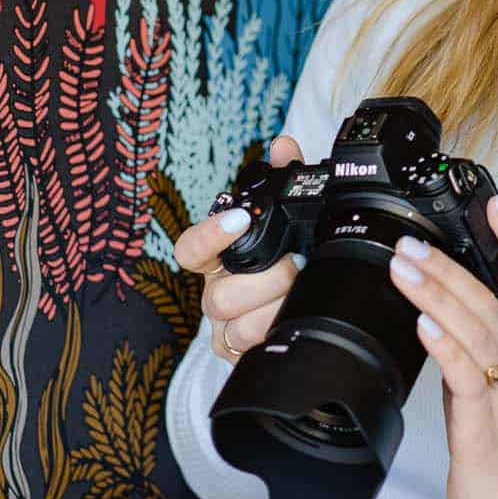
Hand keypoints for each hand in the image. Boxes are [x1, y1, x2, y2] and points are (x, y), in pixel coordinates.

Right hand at [180, 133, 305, 363]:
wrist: (305, 307)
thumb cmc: (286, 259)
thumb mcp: (289, 218)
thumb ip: (286, 179)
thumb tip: (283, 146)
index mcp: (220, 258)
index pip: (192, 248)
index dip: (209, 235)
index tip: (240, 220)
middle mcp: (215, 291)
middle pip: (218, 295)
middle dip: (263, 281)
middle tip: (297, 265)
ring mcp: (223, 325)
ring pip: (234, 324)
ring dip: (272, 307)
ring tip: (301, 292)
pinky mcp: (236, 352)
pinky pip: (247, 348)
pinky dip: (273, 330)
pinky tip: (294, 315)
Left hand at [389, 196, 497, 498]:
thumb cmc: (493, 439)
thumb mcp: (487, 378)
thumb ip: (468, 338)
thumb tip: (431, 298)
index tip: (496, 204)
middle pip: (490, 299)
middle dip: (449, 264)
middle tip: (409, 240)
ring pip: (476, 331)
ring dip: (438, 296)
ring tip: (404, 270)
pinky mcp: (484, 424)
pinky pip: (468, 378)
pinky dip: (446, 348)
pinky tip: (424, 328)